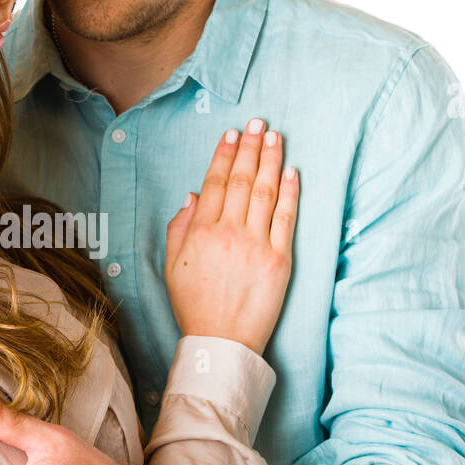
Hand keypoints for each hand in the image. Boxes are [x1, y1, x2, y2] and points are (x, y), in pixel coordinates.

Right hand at [164, 119, 298, 353]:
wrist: (221, 341)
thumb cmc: (194, 306)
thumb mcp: (172, 266)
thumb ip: (179, 228)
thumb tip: (192, 197)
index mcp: (201, 232)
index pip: (215, 183)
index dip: (225, 156)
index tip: (232, 135)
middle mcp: (229, 233)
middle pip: (242, 181)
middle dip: (250, 148)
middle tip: (257, 123)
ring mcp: (257, 245)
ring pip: (265, 193)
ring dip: (271, 161)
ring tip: (275, 137)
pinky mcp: (280, 260)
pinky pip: (286, 219)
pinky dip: (290, 193)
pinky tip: (292, 172)